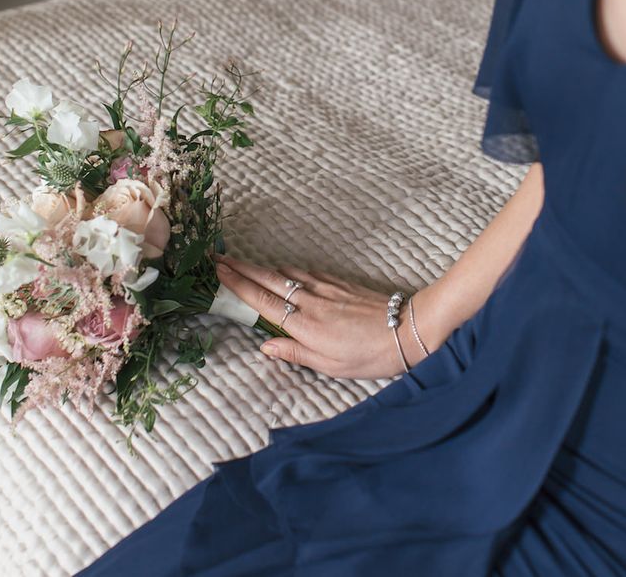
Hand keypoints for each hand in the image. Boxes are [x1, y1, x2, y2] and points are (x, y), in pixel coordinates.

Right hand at [213, 255, 447, 378]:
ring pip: (287, 274)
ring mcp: (326, 289)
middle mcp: (311, 302)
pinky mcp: (340, 283)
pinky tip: (284, 270)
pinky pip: (307, 273)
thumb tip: (266, 346)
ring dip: (262, 268)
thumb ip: (296, 353)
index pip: (262, 302)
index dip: (238, 286)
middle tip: (218, 259)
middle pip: (269, 281)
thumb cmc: (371, 355)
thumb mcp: (332, 366)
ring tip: (243, 264)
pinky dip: (289, 269)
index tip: (218, 272)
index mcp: (305, 326)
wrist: (407, 329)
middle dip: (241, 269)